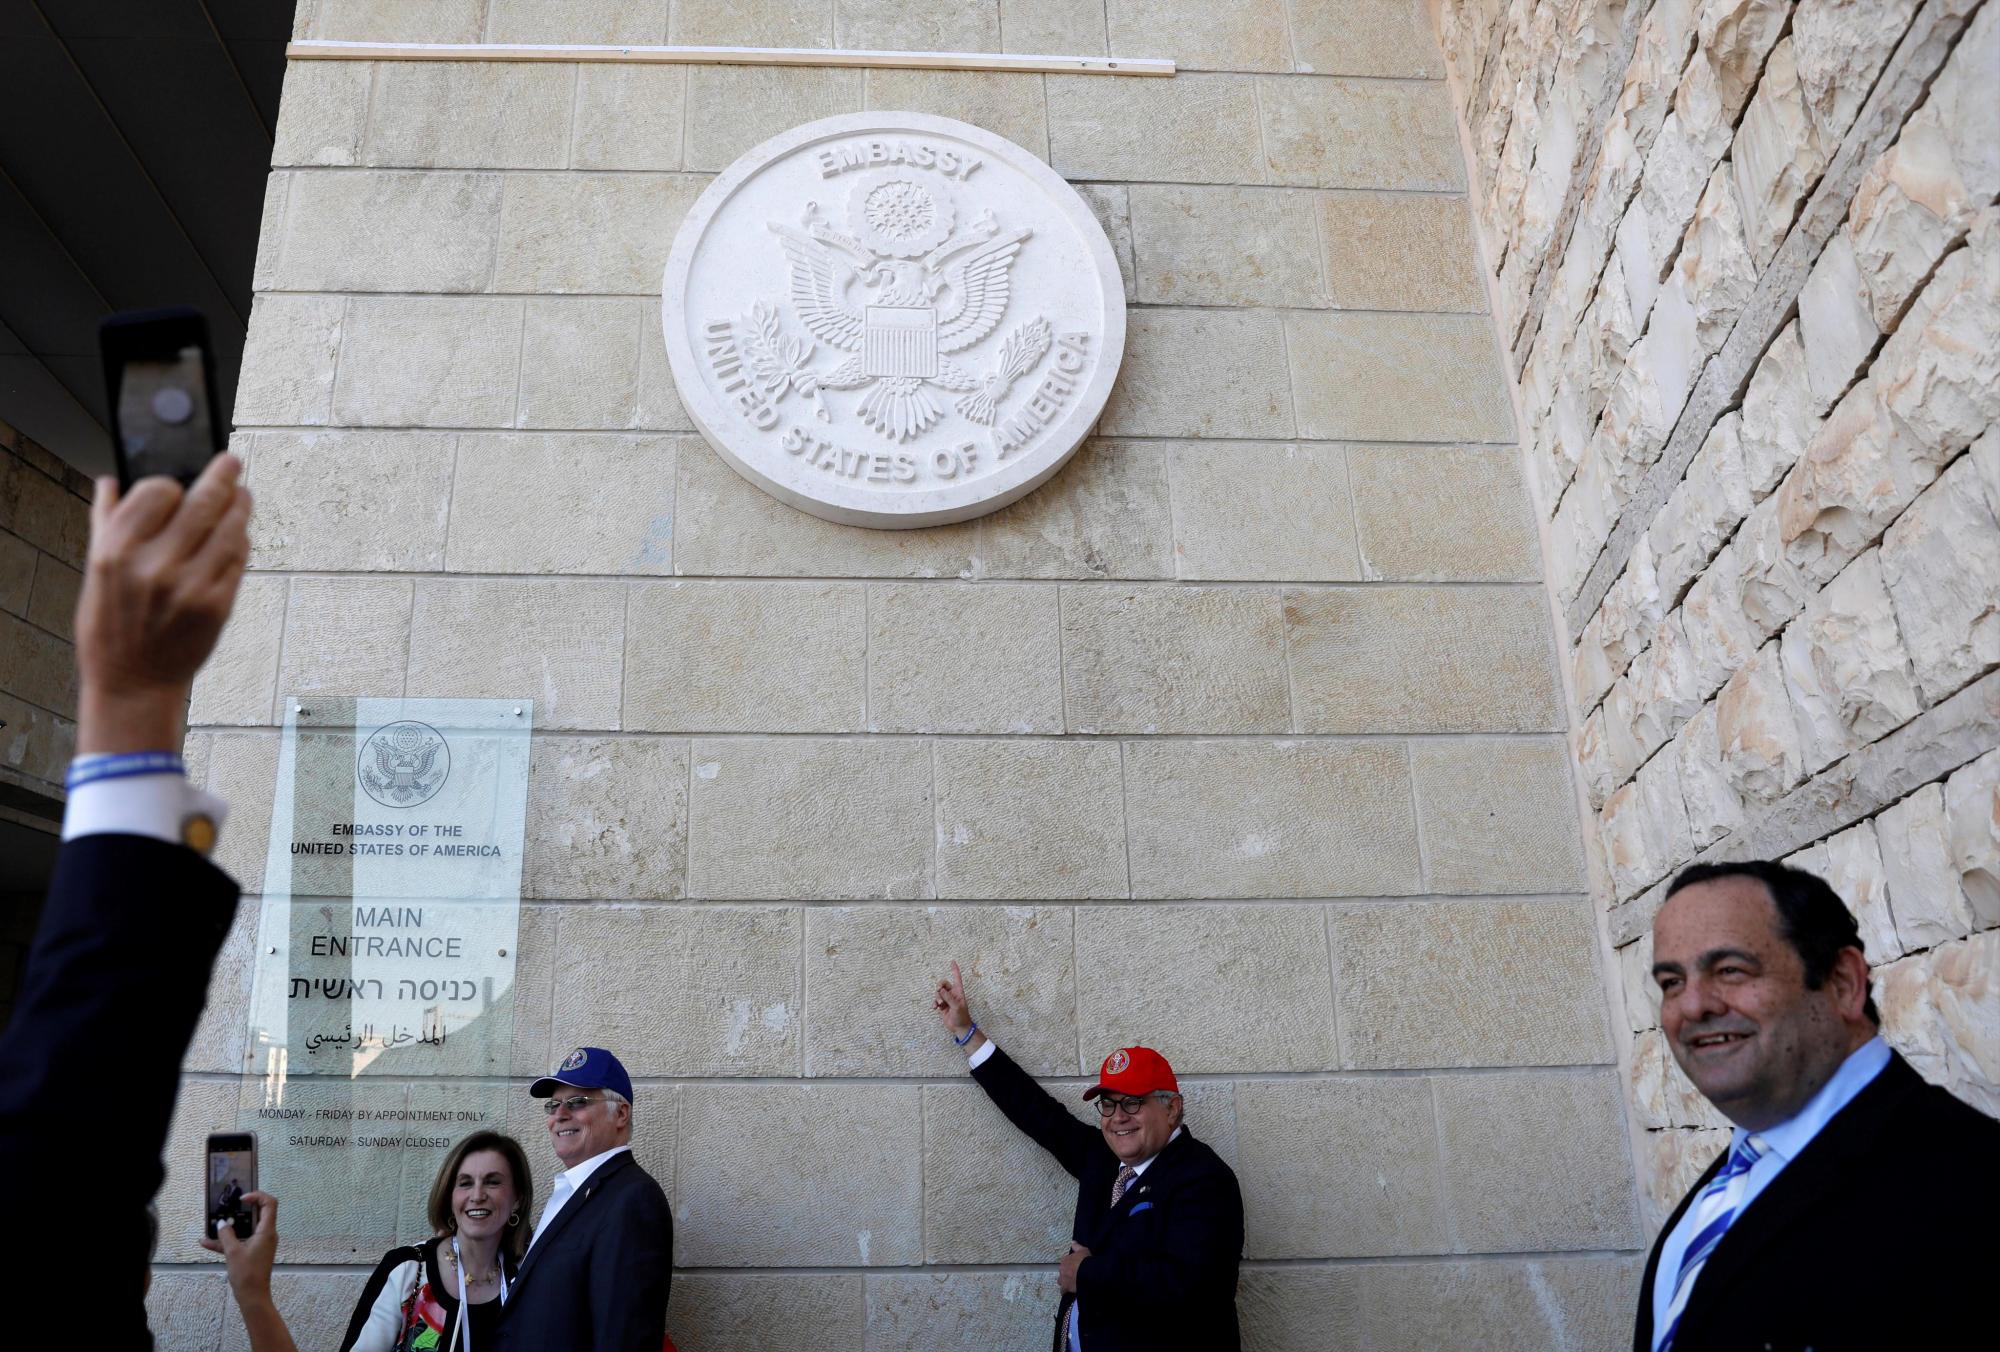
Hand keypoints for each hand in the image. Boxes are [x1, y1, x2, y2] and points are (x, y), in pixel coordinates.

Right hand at [75, 453, 250, 753]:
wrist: (133, 681)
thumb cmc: (111, 626)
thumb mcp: (95, 572)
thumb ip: (106, 521)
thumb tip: (111, 481)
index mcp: (117, 551)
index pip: (157, 490)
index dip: (172, 483)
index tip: (179, 482)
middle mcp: (154, 565)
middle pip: (203, 501)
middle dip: (223, 475)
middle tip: (232, 461)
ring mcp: (190, 585)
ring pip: (230, 528)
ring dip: (241, 506)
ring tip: (242, 496)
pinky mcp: (218, 605)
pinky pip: (239, 560)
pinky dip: (241, 543)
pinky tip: (239, 536)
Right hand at [201, 1189, 278, 1300]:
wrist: (253, 1297)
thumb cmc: (246, 1274)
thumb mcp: (233, 1252)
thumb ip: (226, 1235)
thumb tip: (221, 1223)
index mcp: (267, 1231)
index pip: (270, 1203)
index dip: (258, 1196)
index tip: (241, 1198)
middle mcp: (266, 1234)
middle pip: (259, 1213)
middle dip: (243, 1208)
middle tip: (229, 1205)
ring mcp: (260, 1244)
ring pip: (246, 1228)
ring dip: (231, 1227)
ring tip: (213, 1223)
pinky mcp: (253, 1252)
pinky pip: (241, 1241)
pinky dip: (227, 1241)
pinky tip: (206, 1243)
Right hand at [933, 960, 976, 1042]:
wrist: (959, 1028)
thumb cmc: (961, 1017)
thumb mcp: (957, 1007)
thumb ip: (949, 998)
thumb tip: (941, 990)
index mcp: (958, 992)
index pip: (957, 978)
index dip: (955, 970)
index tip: (952, 961)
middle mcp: (952, 994)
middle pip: (943, 984)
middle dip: (939, 986)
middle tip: (939, 990)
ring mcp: (947, 1000)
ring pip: (938, 993)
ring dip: (937, 997)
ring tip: (940, 1005)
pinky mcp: (942, 1006)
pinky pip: (936, 1000)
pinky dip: (934, 1003)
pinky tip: (935, 1008)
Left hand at [1057, 1242, 1089, 1292]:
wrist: (1087, 1272)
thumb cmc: (1085, 1260)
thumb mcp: (1083, 1250)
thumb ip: (1077, 1246)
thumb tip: (1072, 1242)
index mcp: (1065, 1259)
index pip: (1065, 1262)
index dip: (1070, 1264)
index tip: (1075, 1267)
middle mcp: (1062, 1269)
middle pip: (1062, 1271)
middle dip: (1067, 1273)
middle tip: (1074, 1275)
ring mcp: (1063, 1279)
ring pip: (1061, 1281)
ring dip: (1065, 1282)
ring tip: (1072, 1284)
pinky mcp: (1065, 1287)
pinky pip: (1063, 1290)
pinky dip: (1066, 1291)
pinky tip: (1070, 1292)